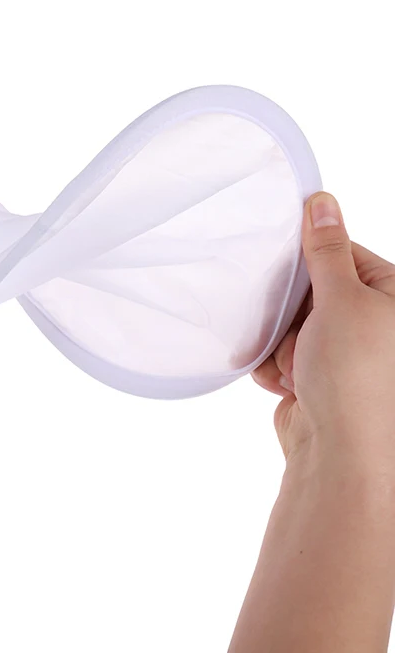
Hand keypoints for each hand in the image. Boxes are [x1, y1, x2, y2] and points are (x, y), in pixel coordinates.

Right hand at [253, 191, 394, 471]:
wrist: (339, 458)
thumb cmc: (356, 379)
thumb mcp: (343, 300)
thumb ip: (325, 250)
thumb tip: (322, 201)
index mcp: (393, 298)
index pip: (341, 254)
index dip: (309, 262)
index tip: (286, 270)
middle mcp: (372, 324)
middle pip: (309, 290)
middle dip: (292, 312)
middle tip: (300, 331)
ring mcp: (342, 354)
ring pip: (288, 323)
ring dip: (282, 343)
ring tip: (299, 368)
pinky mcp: (315, 378)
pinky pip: (280, 354)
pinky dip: (276, 367)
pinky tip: (289, 384)